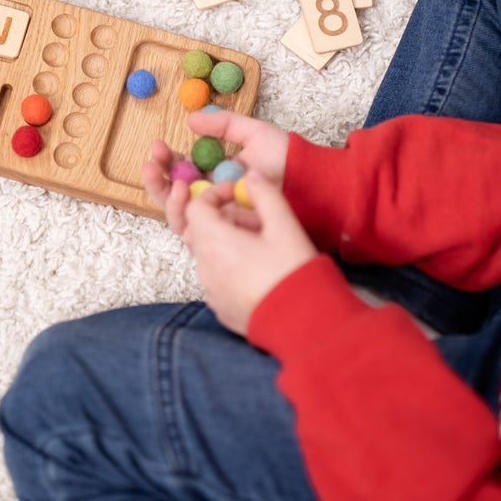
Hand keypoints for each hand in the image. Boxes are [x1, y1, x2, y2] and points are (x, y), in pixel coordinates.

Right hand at [140, 112, 290, 235]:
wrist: (310, 183)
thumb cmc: (287, 160)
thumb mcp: (254, 133)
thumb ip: (224, 124)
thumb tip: (191, 120)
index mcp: (214, 174)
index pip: (181, 171)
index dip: (166, 161)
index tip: (157, 146)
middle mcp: (213, 197)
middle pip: (173, 196)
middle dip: (158, 181)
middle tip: (152, 164)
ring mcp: (220, 217)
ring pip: (180, 216)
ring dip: (168, 200)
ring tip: (174, 183)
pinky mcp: (228, 234)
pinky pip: (198, 233)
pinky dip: (186, 218)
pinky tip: (186, 200)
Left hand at [184, 174, 316, 335]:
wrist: (303, 324)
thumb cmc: (294, 273)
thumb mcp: (285, 226)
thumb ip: (265, 194)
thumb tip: (252, 176)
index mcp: (215, 243)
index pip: (197, 208)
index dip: (215, 193)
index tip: (237, 192)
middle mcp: (205, 268)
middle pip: (203, 231)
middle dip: (226, 219)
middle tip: (258, 221)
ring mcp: (211, 291)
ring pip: (211, 255)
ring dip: (230, 243)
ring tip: (264, 246)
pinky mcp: (220, 307)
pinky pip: (218, 278)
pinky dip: (232, 266)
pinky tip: (261, 270)